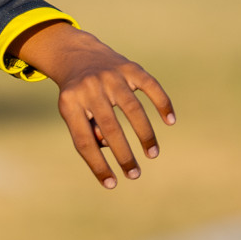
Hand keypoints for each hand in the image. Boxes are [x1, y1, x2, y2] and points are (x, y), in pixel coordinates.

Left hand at [9, 21, 175, 188]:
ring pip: (133, 110)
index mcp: (70, 103)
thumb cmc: (76, 94)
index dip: (97, 165)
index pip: (84, 141)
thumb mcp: (72, 112)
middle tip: (135, 175)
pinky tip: (170, 121)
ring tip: (152, 155)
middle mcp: (90, 88)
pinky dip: (162, 103)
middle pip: (110, 128)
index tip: (111, 184)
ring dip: (145, 135)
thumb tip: (108, 147)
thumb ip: (88, 131)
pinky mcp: (130, 68)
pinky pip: (151, 86)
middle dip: (124, 155)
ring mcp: (111, 76)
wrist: (77, 55)